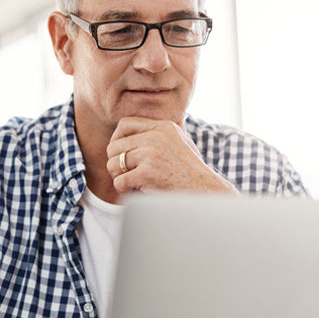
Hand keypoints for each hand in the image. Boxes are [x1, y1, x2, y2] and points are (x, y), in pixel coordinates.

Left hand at [106, 117, 239, 194]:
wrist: (205, 192)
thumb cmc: (191, 173)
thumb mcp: (180, 143)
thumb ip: (160, 134)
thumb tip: (135, 131)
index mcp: (163, 127)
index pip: (124, 124)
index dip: (116, 139)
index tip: (122, 154)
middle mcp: (156, 136)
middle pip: (114, 146)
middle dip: (116, 163)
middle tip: (126, 174)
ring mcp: (150, 154)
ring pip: (113, 164)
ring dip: (119, 177)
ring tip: (132, 184)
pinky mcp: (146, 173)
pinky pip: (119, 182)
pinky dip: (124, 191)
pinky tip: (137, 191)